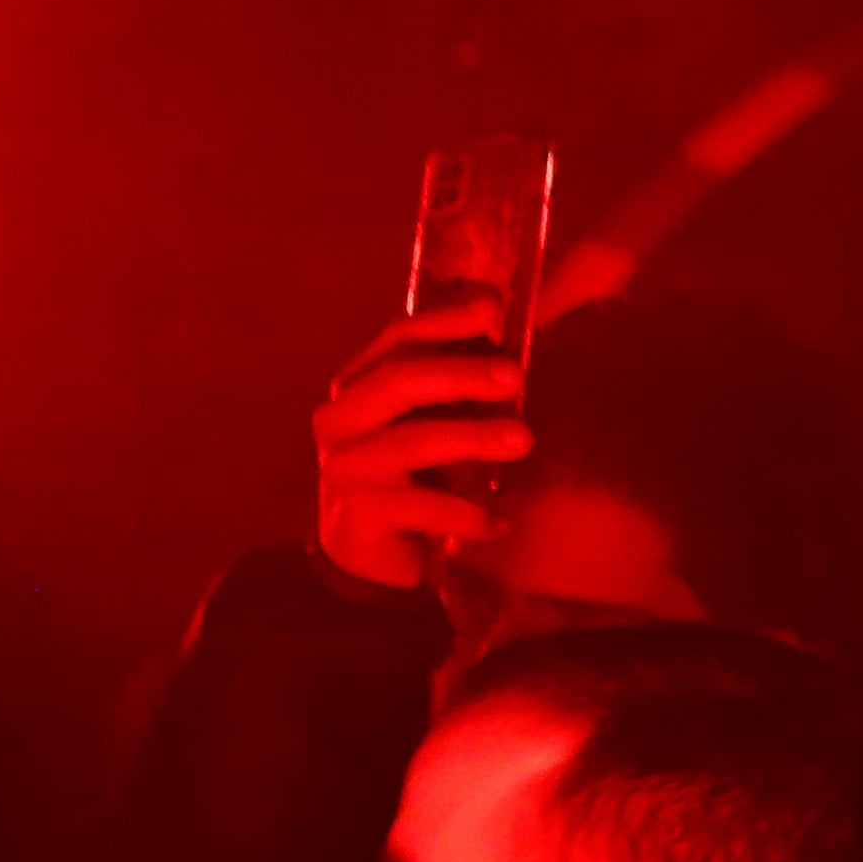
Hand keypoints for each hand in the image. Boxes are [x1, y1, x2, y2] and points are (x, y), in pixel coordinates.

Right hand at [310, 305, 531, 592]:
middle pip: (399, 381)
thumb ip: (451, 381)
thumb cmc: (405, 473)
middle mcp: (340, 421)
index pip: (397, 340)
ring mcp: (343, 468)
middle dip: (461, 375)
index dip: (445, 321)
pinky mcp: (356, 516)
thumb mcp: (425, 419)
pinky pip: (420, 508)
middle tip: (514, 378)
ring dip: (472, 438)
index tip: (494, 310)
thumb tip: (502, 329)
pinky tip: (499, 521)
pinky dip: (466, 514)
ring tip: (522, 441)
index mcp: (356, 386)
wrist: (366, 550)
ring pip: (410, 442)